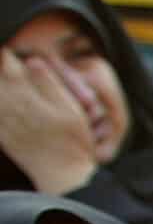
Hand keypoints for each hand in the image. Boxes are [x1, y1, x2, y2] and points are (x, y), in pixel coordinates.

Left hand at [0, 48, 98, 192]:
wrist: (64, 174)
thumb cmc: (74, 141)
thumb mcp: (71, 110)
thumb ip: (50, 84)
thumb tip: (32, 61)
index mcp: (29, 97)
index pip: (9, 67)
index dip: (7, 55)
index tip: (8, 49)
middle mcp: (11, 107)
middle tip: (2, 59)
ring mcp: (4, 122)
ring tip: (1, 78)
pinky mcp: (2, 135)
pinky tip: (1, 103)